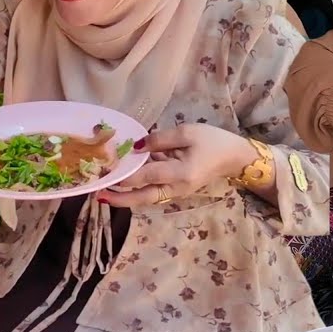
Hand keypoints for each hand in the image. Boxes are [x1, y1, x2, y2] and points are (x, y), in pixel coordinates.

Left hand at [97, 125, 257, 207]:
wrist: (234, 157)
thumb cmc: (213, 141)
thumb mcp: (187, 132)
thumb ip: (160, 139)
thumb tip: (137, 147)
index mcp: (180, 173)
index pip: (145, 176)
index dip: (123, 174)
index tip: (104, 172)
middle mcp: (175, 187)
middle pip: (142, 197)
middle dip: (119, 198)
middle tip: (98, 196)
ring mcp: (175, 191)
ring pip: (146, 197)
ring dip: (125, 195)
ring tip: (105, 189)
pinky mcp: (175, 189)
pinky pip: (152, 191)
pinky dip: (137, 188)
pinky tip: (124, 180)